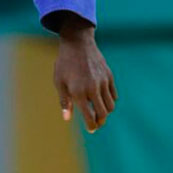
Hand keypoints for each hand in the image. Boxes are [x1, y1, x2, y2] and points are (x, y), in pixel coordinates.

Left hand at [52, 14, 116, 132]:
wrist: (77, 43)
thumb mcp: (59, 82)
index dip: (91, 126)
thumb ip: (64, 101)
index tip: (91, 129)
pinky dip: (110, 100)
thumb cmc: (64, 63)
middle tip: (95, 123)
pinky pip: (113, 94)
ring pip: (110, 106)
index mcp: (79, 92)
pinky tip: (102, 99)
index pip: (89, 117)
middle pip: (103, 114)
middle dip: (100, 121)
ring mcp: (103, 82)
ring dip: (105, 111)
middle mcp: (93, 89)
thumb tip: (67, 118)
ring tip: (98, 111)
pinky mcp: (109, 76)